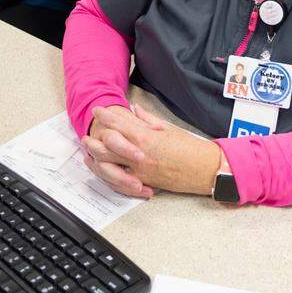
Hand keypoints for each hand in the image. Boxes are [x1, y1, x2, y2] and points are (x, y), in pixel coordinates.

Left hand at [83, 106, 224, 198]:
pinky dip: (109, 174)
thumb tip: (135, 109)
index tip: (97, 110)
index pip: (119, 124)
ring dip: (97, 157)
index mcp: (146, 137)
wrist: (204, 169)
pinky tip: (104, 169)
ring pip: (110, 165)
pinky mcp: (143, 183)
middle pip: (108, 145)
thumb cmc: (189, 148)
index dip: (106, 116)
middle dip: (95, 139)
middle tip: (88, 133)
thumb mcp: (168, 128)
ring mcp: (139, 171)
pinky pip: (121, 180)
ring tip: (89, 152)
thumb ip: (147, 119)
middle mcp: (139, 154)